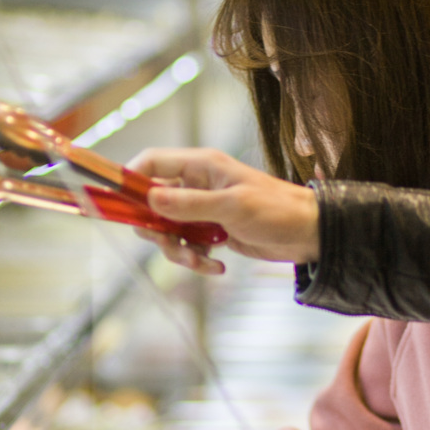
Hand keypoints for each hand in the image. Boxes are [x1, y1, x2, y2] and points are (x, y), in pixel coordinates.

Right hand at [127, 147, 320, 275]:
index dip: (131, 180)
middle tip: (172, 245)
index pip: (152, 163)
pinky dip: (197, 259)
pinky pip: (189, 246)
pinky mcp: (212, 231)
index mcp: (201, 166)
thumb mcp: (232, 206)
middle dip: (157, 230)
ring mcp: (203, 209)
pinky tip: (217, 267)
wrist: (309, 234)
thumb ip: (190, 204)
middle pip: (153, 204)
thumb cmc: (277, 210)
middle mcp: (197, 184)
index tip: (121, 205)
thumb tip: (150, 200)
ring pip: (169, 230)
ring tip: (201, 261)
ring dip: (179, 250)